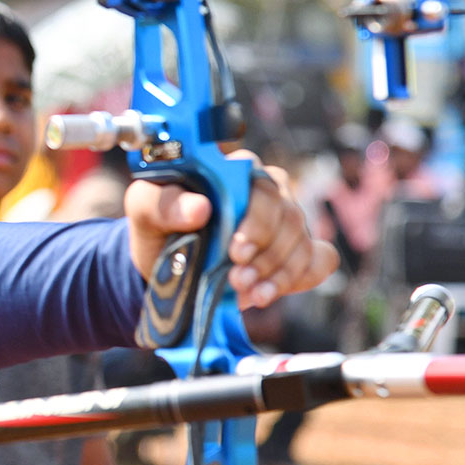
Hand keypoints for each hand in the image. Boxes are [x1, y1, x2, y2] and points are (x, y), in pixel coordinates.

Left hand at [124, 153, 337, 309]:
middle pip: (288, 216)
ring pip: (302, 241)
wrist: (162, 263)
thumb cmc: (156, 225)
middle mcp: (265, 191)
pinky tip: (267, 293)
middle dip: (265, 253)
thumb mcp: (145, 210)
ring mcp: (283, 222)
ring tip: (248, 293)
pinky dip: (298, 279)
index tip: (235, 251)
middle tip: (238, 279)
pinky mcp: (293, 251)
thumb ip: (164, 204)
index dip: (254, 220)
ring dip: (278, 273)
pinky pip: (319, 259)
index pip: (261, 184)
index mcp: (232, 171)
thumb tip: (199, 207)